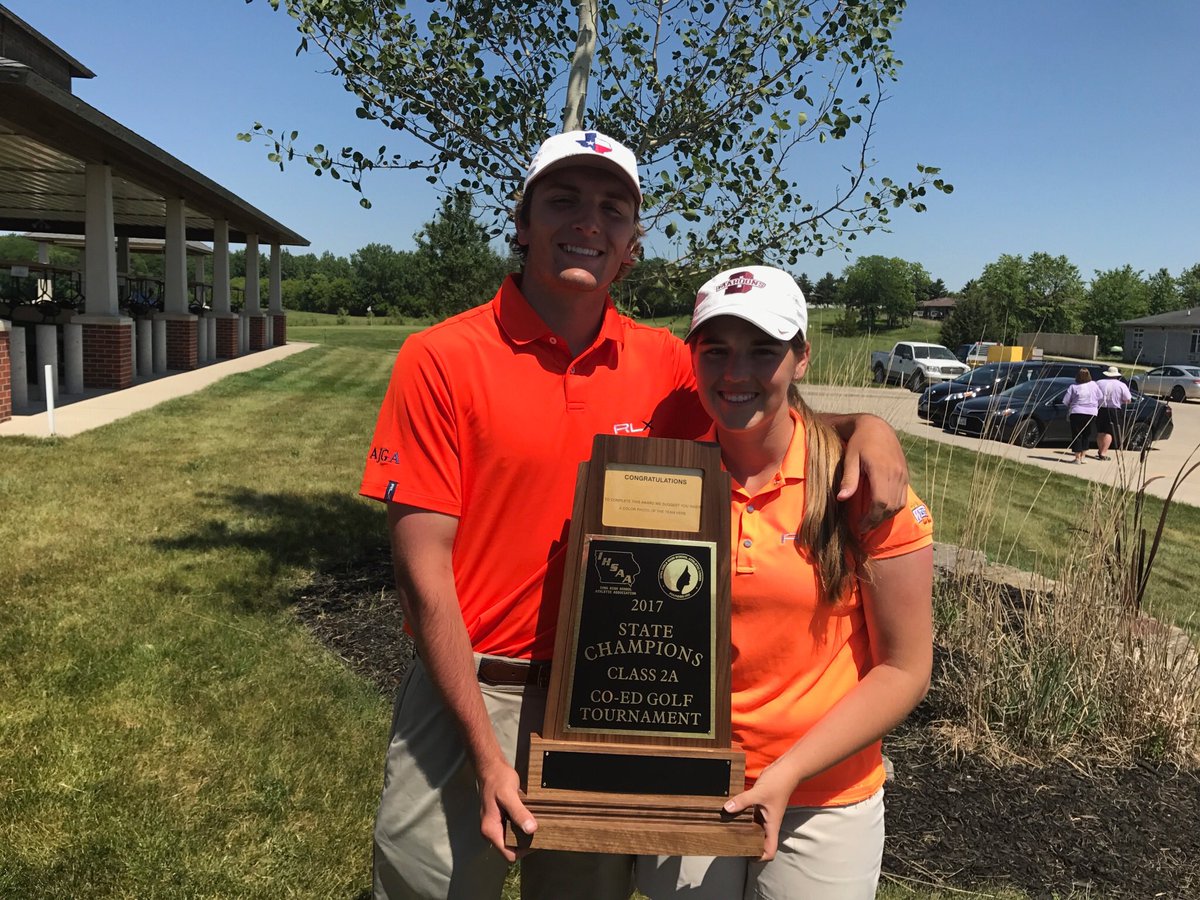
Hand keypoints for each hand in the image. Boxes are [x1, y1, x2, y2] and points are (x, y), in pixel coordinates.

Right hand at [477, 759, 536, 860]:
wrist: (492, 768)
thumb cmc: (498, 780)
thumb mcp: (509, 795)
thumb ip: (519, 813)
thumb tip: (531, 830)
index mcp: (490, 830)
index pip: (508, 854)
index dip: (524, 851)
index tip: (537, 840)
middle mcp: (491, 831)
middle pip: (511, 848)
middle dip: (525, 843)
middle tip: (540, 832)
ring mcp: (495, 826)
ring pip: (512, 839)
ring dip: (524, 834)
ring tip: (537, 824)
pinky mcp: (501, 819)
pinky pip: (513, 830)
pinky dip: (522, 826)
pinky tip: (530, 818)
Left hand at [722, 763, 795, 860]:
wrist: (787, 769)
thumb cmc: (779, 783)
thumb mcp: (759, 793)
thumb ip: (743, 801)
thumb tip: (727, 809)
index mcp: (772, 825)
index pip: (770, 851)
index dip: (760, 857)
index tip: (747, 855)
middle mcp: (768, 822)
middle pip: (760, 842)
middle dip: (748, 845)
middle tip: (732, 844)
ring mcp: (764, 814)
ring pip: (754, 828)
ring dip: (744, 830)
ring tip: (728, 829)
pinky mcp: (760, 804)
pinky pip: (750, 814)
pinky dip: (742, 814)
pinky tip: (732, 811)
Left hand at [837, 414, 908, 529]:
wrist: (877, 427)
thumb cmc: (859, 442)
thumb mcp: (850, 458)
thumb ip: (849, 479)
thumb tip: (841, 498)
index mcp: (881, 470)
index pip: (880, 502)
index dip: (870, 518)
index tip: (859, 526)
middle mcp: (896, 474)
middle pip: (890, 506)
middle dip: (877, 521)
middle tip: (863, 528)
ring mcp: (903, 474)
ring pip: (899, 504)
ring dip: (886, 516)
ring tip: (871, 521)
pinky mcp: (905, 475)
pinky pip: (903, 497)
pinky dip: (893, 507)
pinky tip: (881, 510)